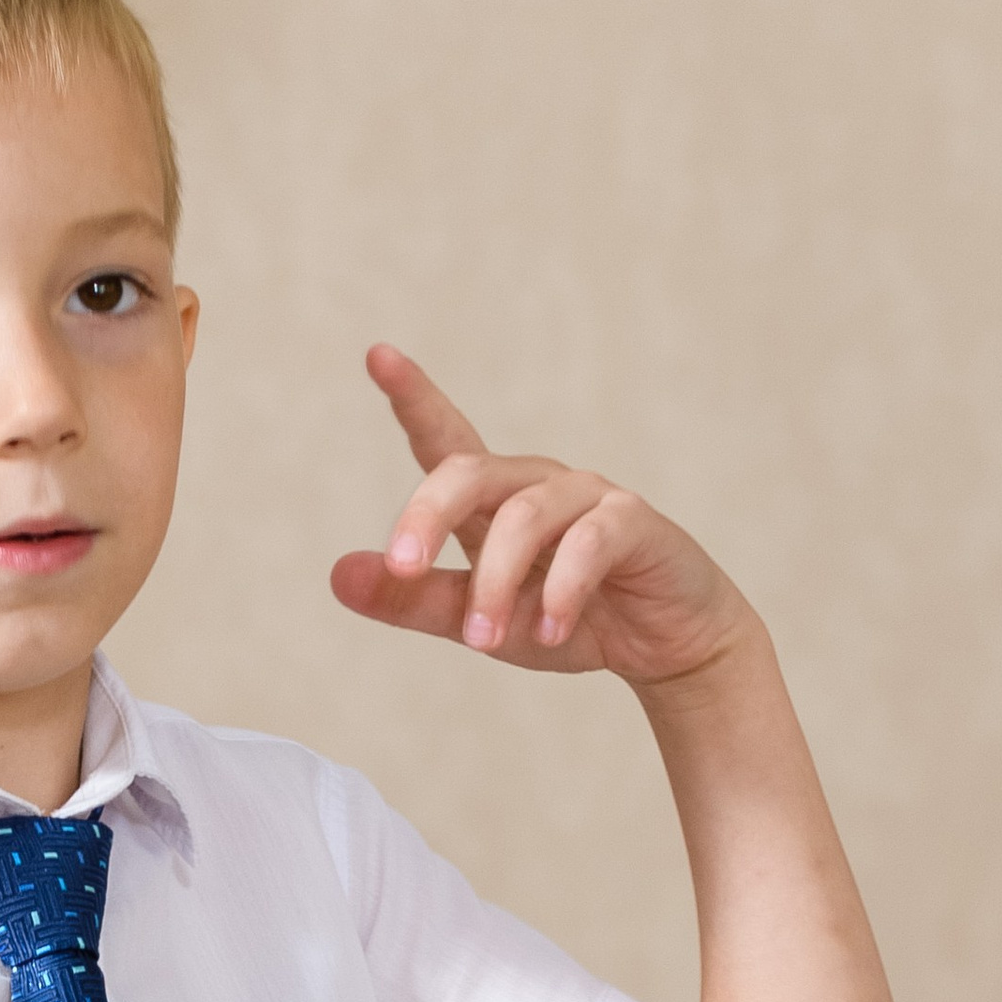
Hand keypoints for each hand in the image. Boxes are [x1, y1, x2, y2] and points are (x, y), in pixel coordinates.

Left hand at [331, 346, 751, 689]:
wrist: (663, 646)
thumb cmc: (567, 622)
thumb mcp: (479, 622)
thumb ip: (415, 599)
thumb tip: (339, 575)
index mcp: (493, 501)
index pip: (446, 439)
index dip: (413, 398)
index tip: (378, 356)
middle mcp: (536, 484)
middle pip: (469, 472)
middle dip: (426, 515)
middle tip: (401, 568)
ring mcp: (588, 497)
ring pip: (524, 518)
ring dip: (494, 584)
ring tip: (483, 642)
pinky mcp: (634, 523)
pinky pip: (588, 545)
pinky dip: (561, 592)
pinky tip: (550, 633)